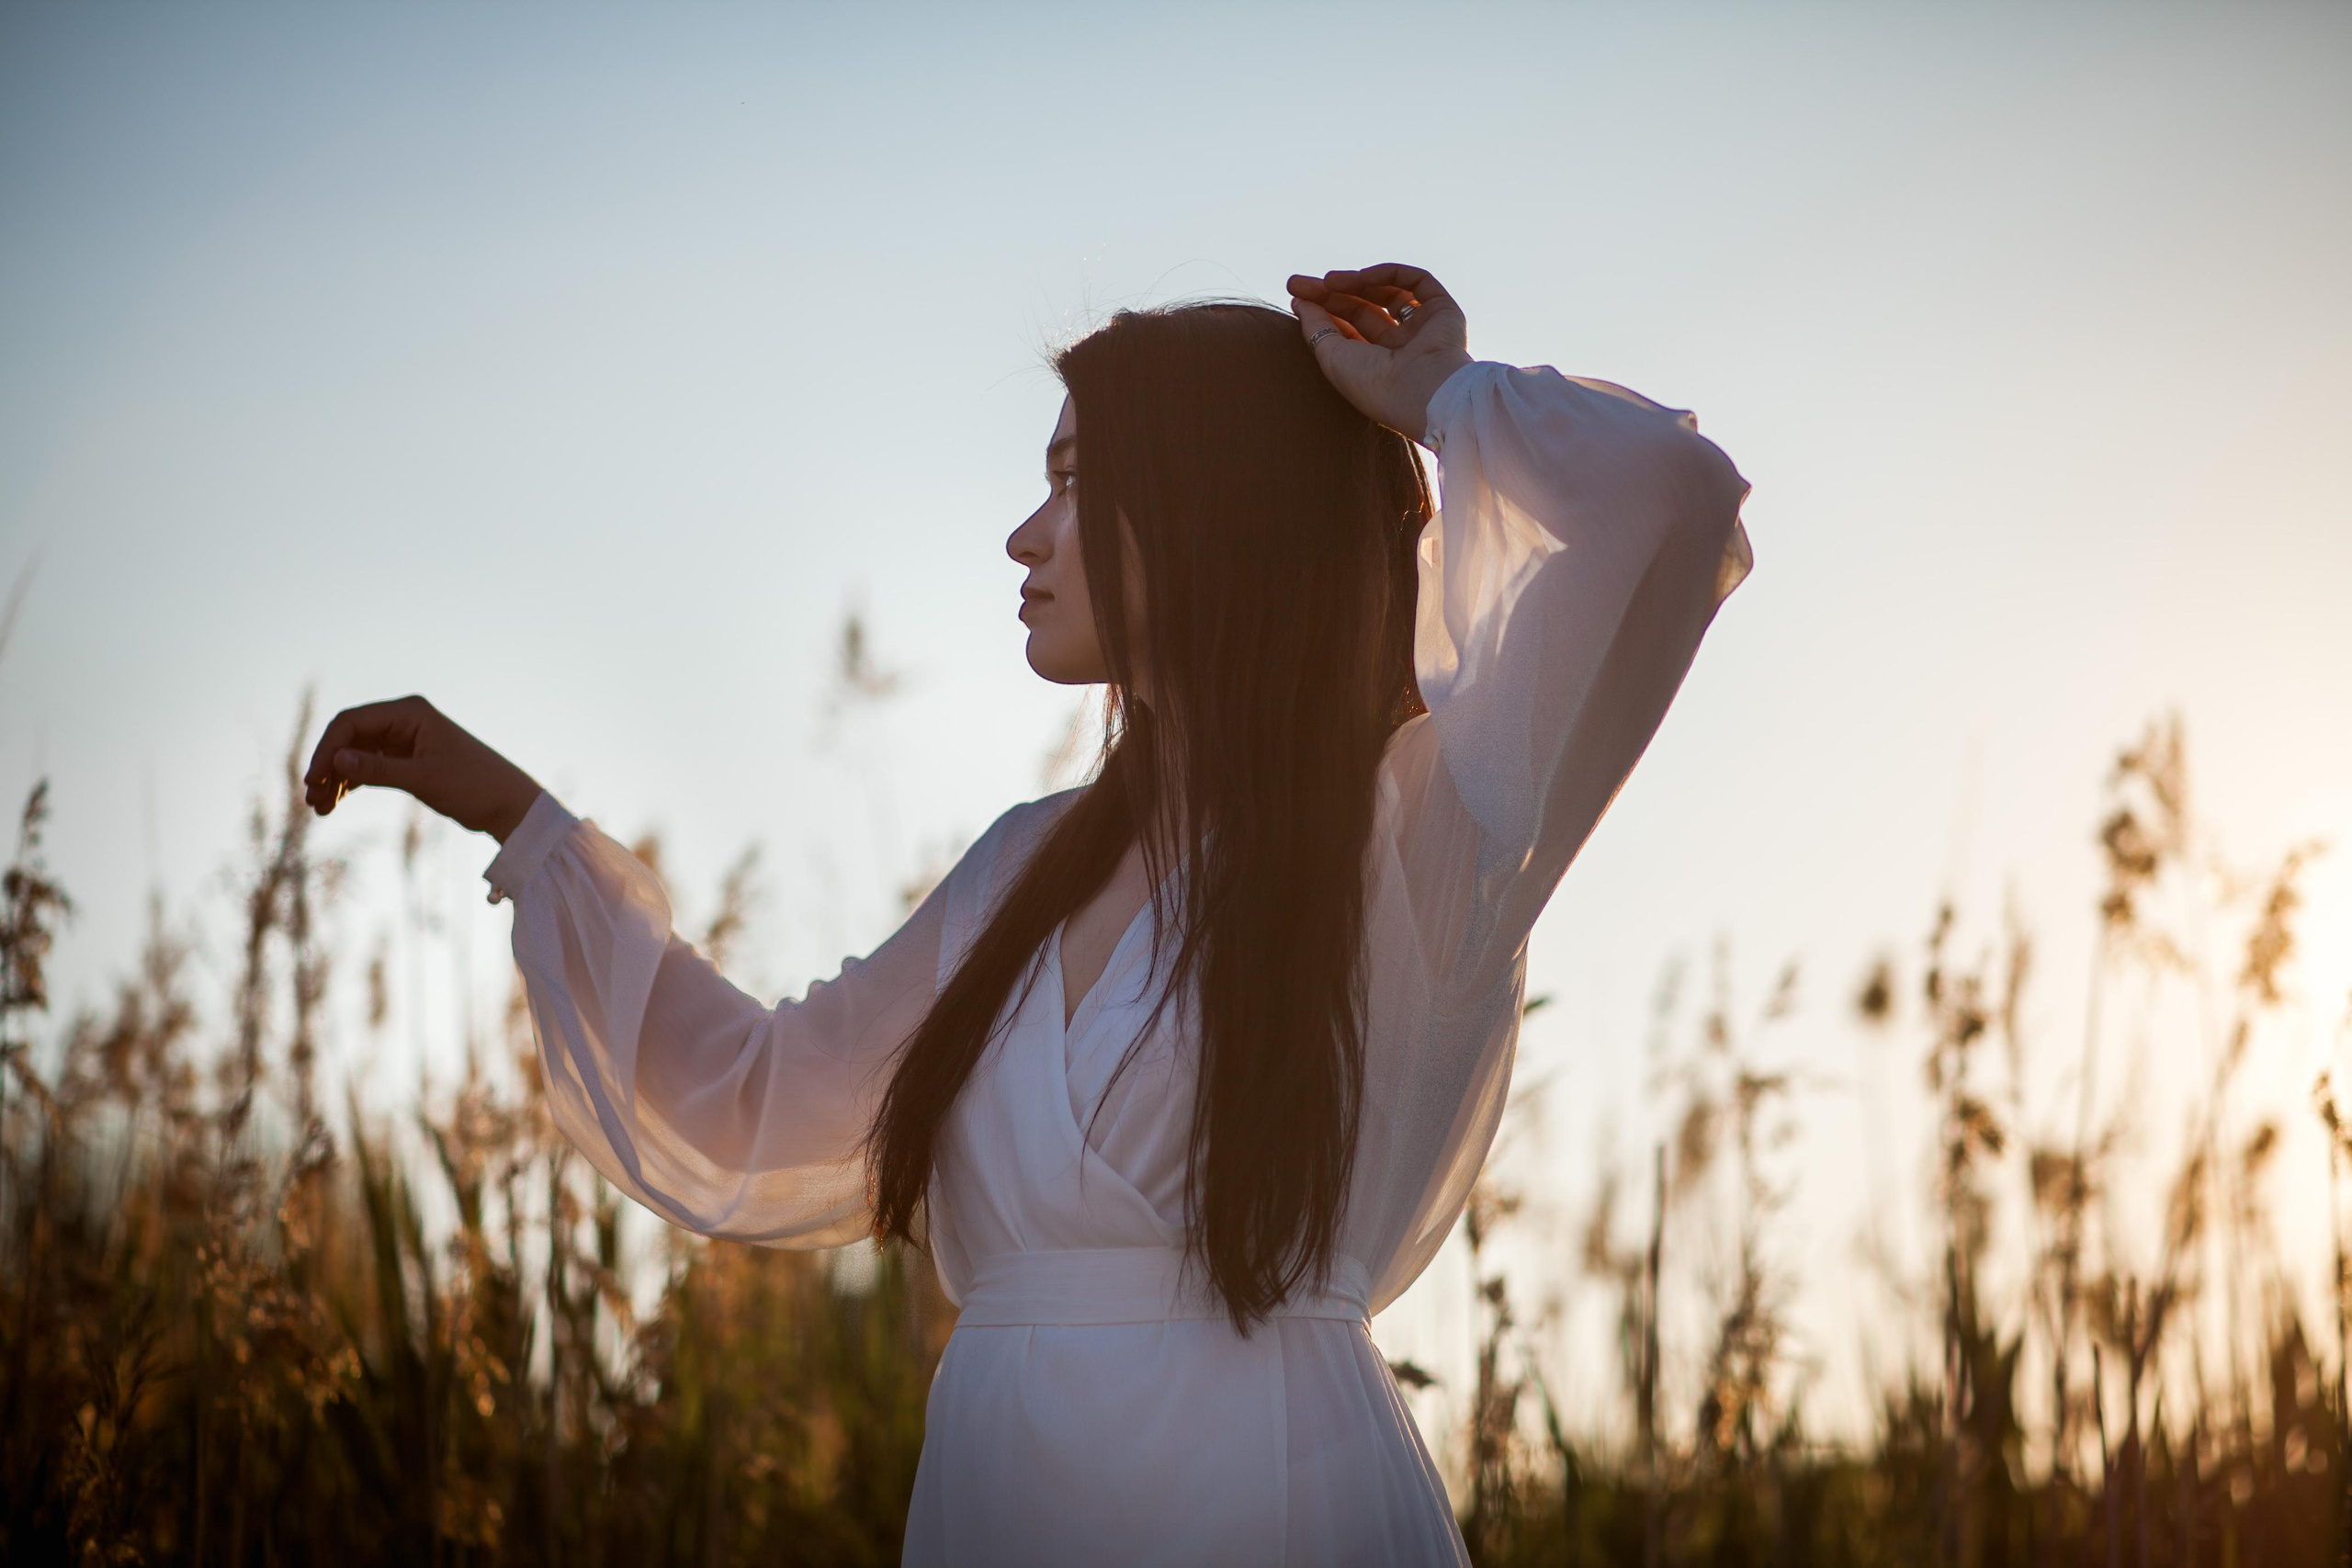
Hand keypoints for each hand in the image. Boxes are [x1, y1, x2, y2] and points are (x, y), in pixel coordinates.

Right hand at [304, 696, 541, 841]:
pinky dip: (351, 783)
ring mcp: (404, 739)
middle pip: (349, 737)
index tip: (314, 781)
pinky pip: (369, 767)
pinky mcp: (407, 760)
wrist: (509, 804)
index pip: (352, 722)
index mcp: (410, 711)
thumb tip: (335, 761)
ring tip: (318, 808)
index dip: (328, 750)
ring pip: (356, 754)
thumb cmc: (473, 786)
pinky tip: (333, 804)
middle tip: (311, 798)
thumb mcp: (422, 778)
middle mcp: (404, 720)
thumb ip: (378, 769)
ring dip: (336, 778)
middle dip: (328, 766)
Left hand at [1286, 263, 1472, 441]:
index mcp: (1378, 366)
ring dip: (1354, 282)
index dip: (1321, 309)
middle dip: (1331, 292)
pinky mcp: (1444, 311)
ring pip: (1386, 292)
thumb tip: (1300, 302)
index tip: (1295, 293)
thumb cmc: (1375, 386)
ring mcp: (1423, 328)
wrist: (1422, 391)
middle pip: (1363, 309)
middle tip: (1298, 282)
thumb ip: (1316, 328)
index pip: (1347, 328)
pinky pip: (1415, 281)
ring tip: (1328, 281)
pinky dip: (1387, 274)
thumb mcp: (1332, 358)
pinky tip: (1362, 277)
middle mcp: (1402, 347)